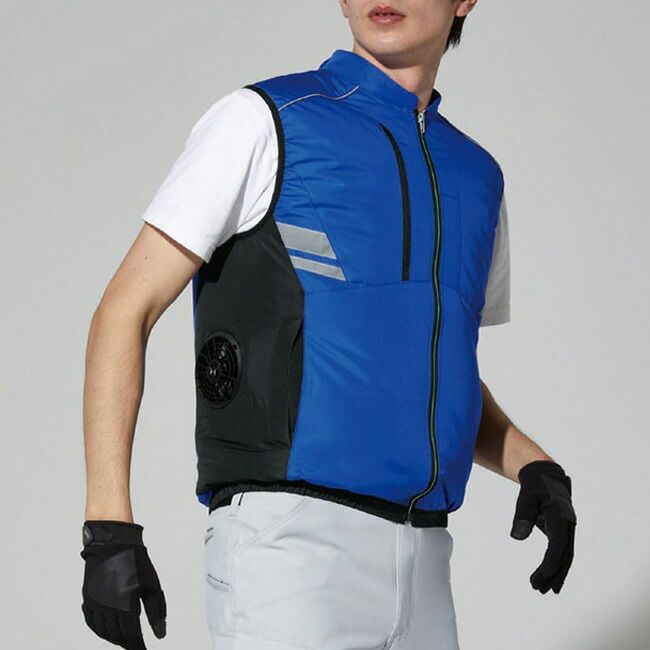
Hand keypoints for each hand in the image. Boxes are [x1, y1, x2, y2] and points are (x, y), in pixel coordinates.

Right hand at [81, 521, 166, 648]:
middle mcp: (107, 607)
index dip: (138, 647)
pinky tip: (105, 630)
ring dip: (113, 638)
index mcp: (125, 605)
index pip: (132, 636)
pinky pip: (91, 621)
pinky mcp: (88, 597)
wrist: (113, 542)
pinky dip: (98, 629)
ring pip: (102, 631)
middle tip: (135, 644)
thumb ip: (156, 611)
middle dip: (127, 642)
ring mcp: (95, 603)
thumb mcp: (152, 585)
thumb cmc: (134, 561)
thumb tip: (160, 633)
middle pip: (117, 635)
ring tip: (123, 639)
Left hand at [510, 460, 575, 593]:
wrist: (545, 476)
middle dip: (552, 574)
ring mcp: (567, 529)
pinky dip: (556, 566)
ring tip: (542, 590)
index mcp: (560, 515)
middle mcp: (568, 524)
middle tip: (538, 589)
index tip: (540, 576)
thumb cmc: (534, 487)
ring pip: (564, 557)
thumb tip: (516, 538)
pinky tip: (549, 579)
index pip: (558, 544)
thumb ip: (522, 516)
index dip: (550, 562)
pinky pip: (561, 552)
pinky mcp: (562, 532)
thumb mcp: (526, 497)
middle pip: (564, 555)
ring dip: (555, 574)